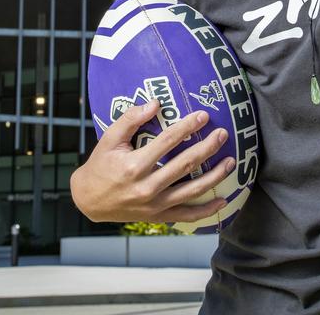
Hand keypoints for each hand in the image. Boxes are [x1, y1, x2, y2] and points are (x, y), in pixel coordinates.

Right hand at [69, 98, 236, 223]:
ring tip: (230, 161)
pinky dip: (207, 210)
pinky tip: (223, 200)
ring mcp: (154, 204)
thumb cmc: (100, 165)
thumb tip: (155, 103)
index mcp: (134, 165)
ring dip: (214, 176)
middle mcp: (147, 187)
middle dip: (207, 148)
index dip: (187, 127)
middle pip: (185, 165)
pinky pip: (187, 215)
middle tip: (222, 134)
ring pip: (191, 190)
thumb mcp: (109, 139)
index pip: (167, 142)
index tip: (203, 116)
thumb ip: (130, 119)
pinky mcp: (158, 216)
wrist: (89, 200)